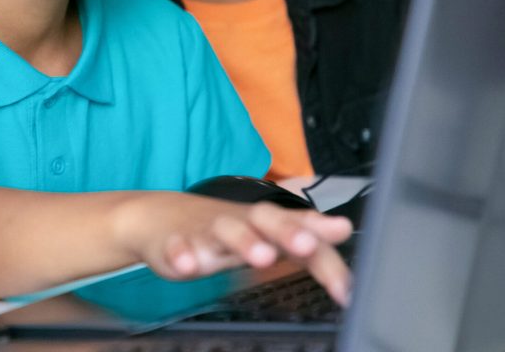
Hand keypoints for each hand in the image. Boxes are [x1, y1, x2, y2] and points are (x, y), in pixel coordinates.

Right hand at [113, 192, 353, 304]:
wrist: (158, 216)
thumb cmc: (220, 228)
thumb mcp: (262, 231)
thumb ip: (303, 233)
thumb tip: (344, 230)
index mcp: (264, 222)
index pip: (301, 234)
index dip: (324, 259)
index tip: (346, 288)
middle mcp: (240, 222)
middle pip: (265, 220)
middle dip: (287, 232)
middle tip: (307, 244)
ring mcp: (206, 230)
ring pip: (226, 231)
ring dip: (244, 241)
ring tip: (262, 257)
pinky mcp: (174, 242)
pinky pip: (177, 247)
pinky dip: (181, 253)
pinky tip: (187, 265)